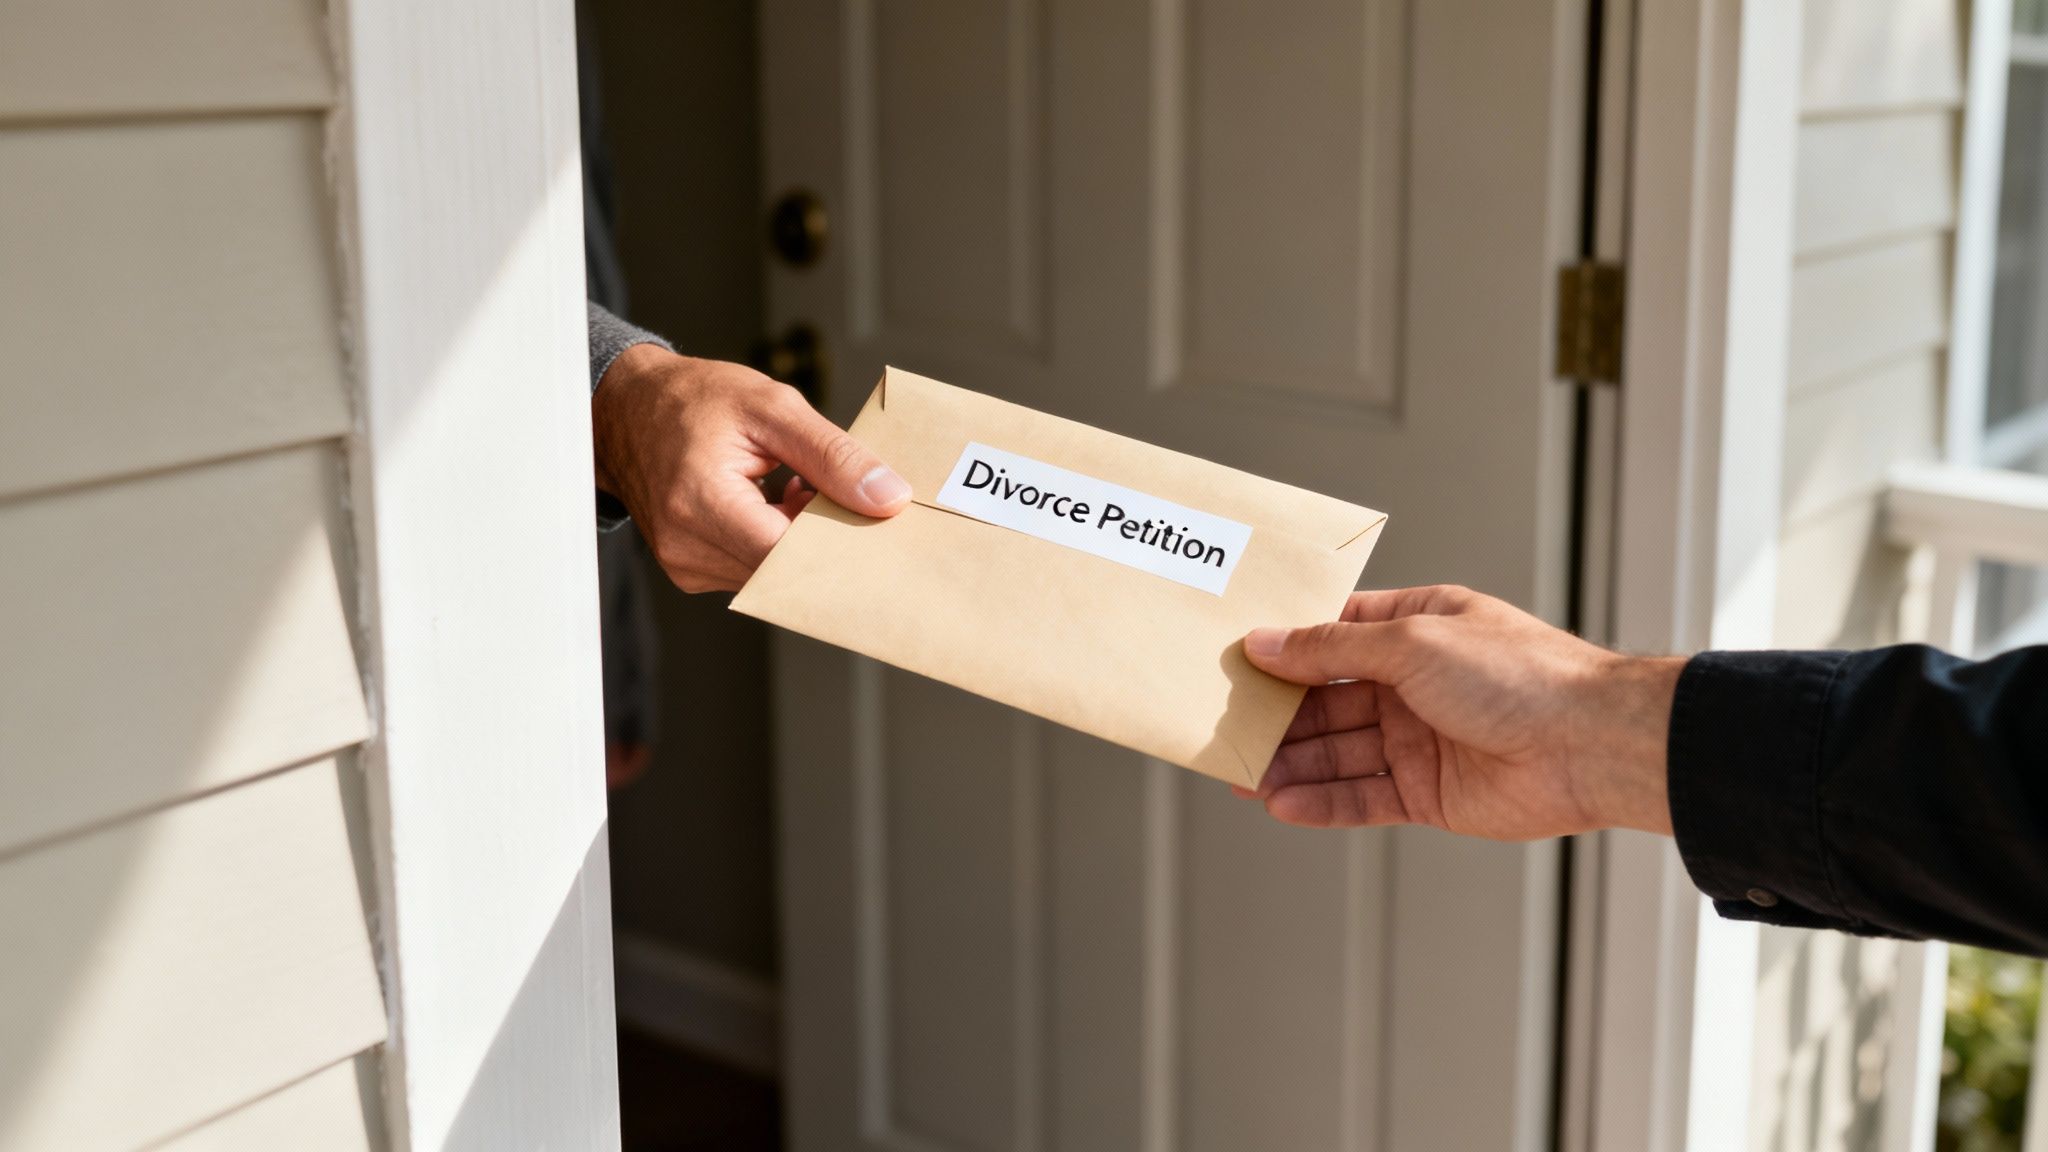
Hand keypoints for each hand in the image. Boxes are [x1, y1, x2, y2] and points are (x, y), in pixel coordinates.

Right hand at [592, 346, 910, 591]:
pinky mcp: (691, 569)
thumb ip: (833, 456)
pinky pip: (753, 568)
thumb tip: (887, 498)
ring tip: (795, 485)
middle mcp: (686, 548)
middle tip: (842, 493)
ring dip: (798, 536)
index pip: (789, 555)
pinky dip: (776, 540)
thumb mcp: (772, 408)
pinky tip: (775, 500)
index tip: (874, 520)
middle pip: (785, 571)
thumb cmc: (692, 399)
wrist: (626, 408)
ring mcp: (685, 564)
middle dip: (823, 536)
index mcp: (700, 503)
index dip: (839, 542)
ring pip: (773, 573)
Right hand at [1239, 586, 1681, 838]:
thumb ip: (1333, 649)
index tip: (1234, 659)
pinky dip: (1321, 801)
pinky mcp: (1427, 794)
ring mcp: (1419, 740)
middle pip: (1326, 700)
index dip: (1284, 647)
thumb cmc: (1520, 675)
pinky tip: (1282, 801)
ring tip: (1240, 774)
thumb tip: (1267, 643)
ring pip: (1336, 752)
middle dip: (1277, 715)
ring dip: (1289, 763)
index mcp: (1417, 628)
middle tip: (1224, 727)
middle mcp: (1414, 683)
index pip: (1333, 635)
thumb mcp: (1412, 641)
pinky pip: (1361, 797)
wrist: (1589, 745)